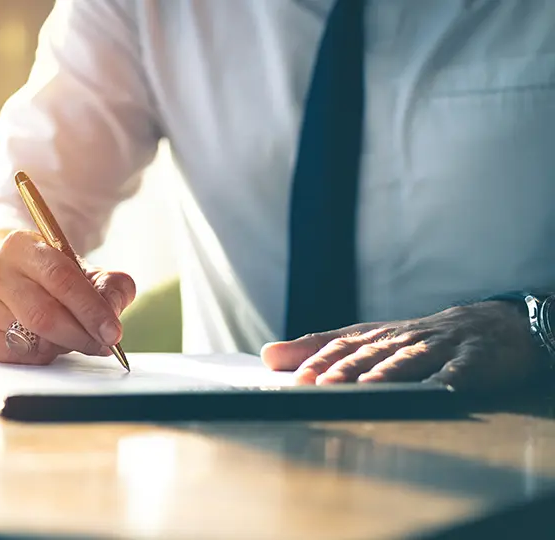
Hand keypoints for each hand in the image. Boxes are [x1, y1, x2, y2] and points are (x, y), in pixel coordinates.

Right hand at [0, 230, 134, 363]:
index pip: (60, 278)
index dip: (90, 309)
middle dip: (80, 335)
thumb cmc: (53, 278)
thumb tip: (113, 311)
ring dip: (61, 345)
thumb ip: (110, 286)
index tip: (112, 332)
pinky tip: (46, 343)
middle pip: (43, 314)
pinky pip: (16, 356)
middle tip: (102, 345)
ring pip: (30, 338)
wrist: (12, 282)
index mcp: (22, 245)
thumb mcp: (86, 272)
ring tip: (73, 337)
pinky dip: (40, 356)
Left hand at [260, 302, 543, 391]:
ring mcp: (439, 348)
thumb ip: (318, 348)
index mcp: (375, 337)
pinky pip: (461, 371)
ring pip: (409, 360)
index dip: (318, 362)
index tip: (294, 379)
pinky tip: (440, 391)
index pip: (340, 347)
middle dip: (343, 371)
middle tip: (320, 387)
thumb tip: (266, 355)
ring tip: (367, 388)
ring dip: (387, 374)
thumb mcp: (368, 341)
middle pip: (369, 355)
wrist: (491, 325)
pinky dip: (450, 380)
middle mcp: (402, 339)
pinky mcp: (474, 360)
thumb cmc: (417, 339)